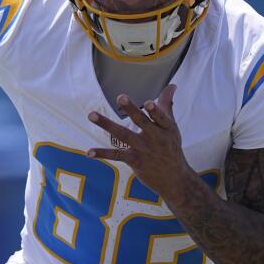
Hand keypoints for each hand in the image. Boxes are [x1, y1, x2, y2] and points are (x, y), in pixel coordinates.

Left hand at [87, 85, 193, 201]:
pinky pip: (116, 155)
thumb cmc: (171, 147)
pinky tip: (89, 152)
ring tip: (91, 114)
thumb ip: (167, 105)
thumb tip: (172, 85)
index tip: (148, 102)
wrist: (174, 179)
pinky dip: (102, 154)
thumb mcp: (172, 127)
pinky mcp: (134, 160)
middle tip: (121, 97)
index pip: (161, 117)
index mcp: (166, 128)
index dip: (155, 110)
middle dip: (131, 109)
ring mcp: (143, 149)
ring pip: (123, 135)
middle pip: (142, 122)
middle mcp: (155, 138)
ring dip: (107, 124)